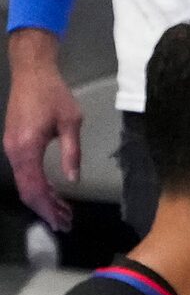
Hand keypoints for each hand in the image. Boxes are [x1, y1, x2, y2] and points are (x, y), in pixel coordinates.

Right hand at [4, 31, 80, 232]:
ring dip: (42, 199)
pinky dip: (36, 185)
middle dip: (45, 209)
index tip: (62, 221)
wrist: (32, 72)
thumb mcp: (71, 121)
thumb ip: (72, 152)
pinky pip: (23, 172)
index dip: (48, 208)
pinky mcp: (13, 143)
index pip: (35, 188)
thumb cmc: (53, 94)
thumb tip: (73, 178)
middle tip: (64, 222)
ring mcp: (11, 148)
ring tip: (61, 211)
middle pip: (26, 190)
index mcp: (27, 148)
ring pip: (24, 183)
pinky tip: (52, 191)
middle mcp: (14, 152)